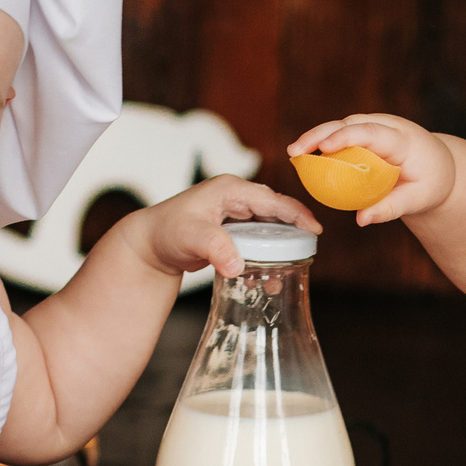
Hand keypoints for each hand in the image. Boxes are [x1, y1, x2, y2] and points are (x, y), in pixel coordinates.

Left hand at [121, 176, 321, 277]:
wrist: (150, 244)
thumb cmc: (166, 233)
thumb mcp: (191, 237)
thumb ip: (215, 248)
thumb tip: (237, 266)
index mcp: (230, 190)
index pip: (272, 200)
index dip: (296, 213)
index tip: (315, 229)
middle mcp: (236, 197)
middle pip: (275, 212)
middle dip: (293, 232)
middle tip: (309, 254)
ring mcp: (234, 213)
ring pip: (268, 227)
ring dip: (279, 247)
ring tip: (287, 270)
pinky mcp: (232, 229)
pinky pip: (258, 239)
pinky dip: (266, 254)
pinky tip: (265, 275)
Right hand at [287, 113, 455, 225]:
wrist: (439, 165)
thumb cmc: (430, 183)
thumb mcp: (418, 199)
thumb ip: (391, 208)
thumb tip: (361, 220)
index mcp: (403, 140)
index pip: (372, 133)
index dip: (347, 136)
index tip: (325, 146)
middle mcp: (388, 125)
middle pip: (350, 123)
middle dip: (321, 134)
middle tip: (295, 151)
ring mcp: (376, 125)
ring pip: (342, 124)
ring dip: (317, 136)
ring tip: (294, 153)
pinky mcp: (366, 130)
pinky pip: (342, 133)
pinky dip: (323, 141)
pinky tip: (304, 155)